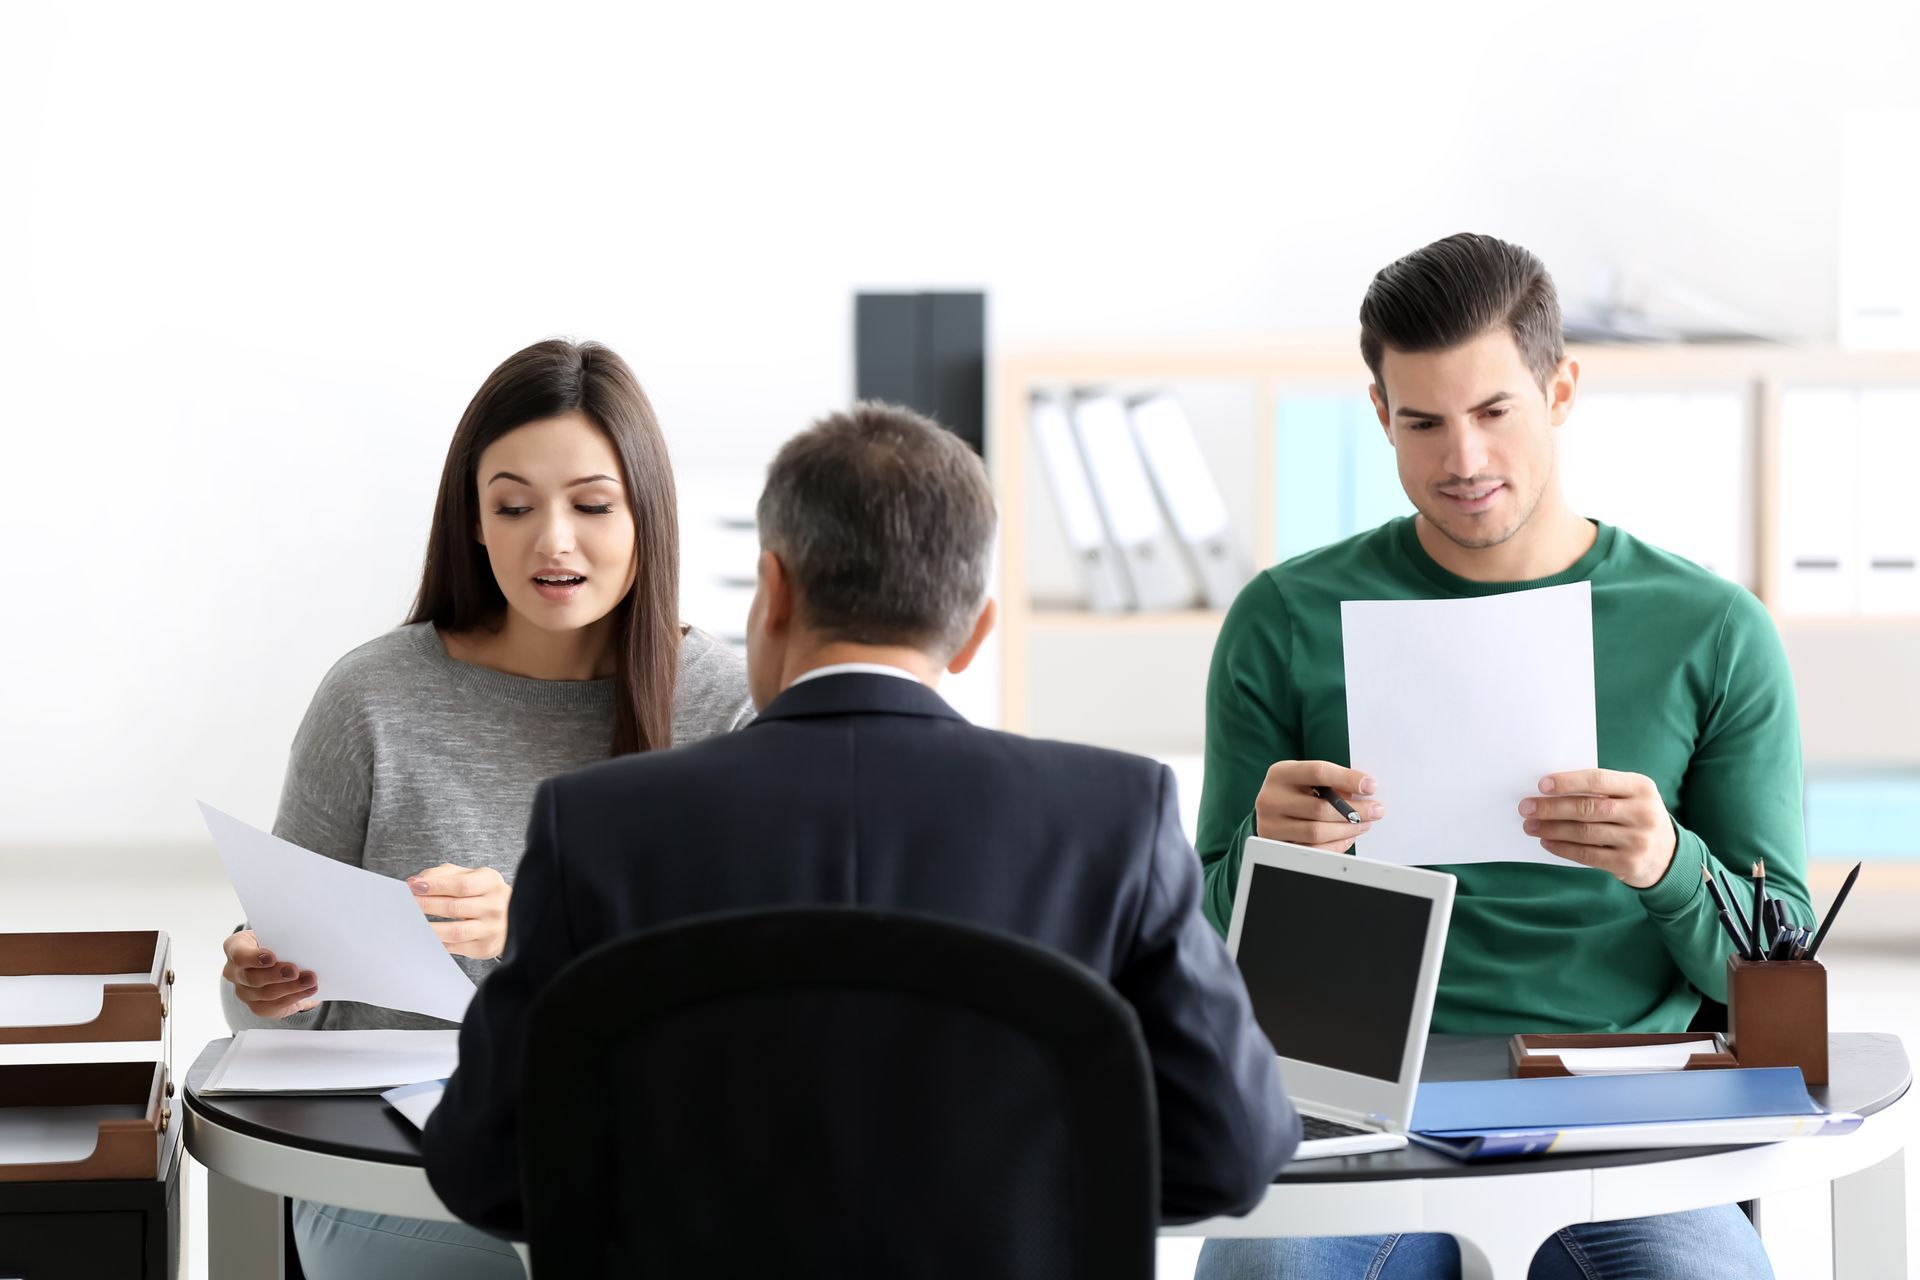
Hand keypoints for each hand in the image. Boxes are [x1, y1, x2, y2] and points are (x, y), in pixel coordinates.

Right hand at [221, 930, 318, 1018]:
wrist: (274, 963)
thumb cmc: (274, 944)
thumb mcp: (274, 935)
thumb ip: (282, 938)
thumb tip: (303, 941)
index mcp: (235, 947)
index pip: (239, 954)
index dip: (254, 957)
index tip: (272, 957)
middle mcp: (234, 971)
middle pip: (252, 977)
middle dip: (276, 975)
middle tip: (295, 971)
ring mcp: (243, 991)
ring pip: (265, 993)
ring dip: (290, 987)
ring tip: (310, 980)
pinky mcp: (257, 1006)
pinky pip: (275, 1004)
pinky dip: (294, 997)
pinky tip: (309, 990)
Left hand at [408, 864, 510, 958]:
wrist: (511, 918)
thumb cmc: (482, 894)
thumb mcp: (470, 876)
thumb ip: (443, 874)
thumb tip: (415, 882)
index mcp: (491, 883)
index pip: (461, 885)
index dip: (435, 886)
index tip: (413, 887)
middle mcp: (495, 906)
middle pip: (455, 907)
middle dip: (426, 905)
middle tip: (406, 903)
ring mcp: (491, 929)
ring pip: (454, 931)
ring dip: (428, 927)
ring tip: (411, 921)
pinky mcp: (484, 948)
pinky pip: (454, 947)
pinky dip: (436, 941)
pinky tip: (423, 935)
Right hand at [1253, 760, 1382, 852]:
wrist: (1268, 811)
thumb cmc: (1293, 792)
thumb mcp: (1305, 779)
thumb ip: (1330, 783)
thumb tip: (1364, 793)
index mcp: (1280, 773)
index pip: (1317, 772)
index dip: (1347, 779)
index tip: (1370, 786)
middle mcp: (1270, 798)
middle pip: (1319, 808)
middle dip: (1355, 812)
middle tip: (1375, 811)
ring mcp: (1270, 824)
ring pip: (1317, 832)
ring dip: (1347, 830)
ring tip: (1363, 824)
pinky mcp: (1277, 845)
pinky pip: (1312, 849)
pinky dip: (1335, 845)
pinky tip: (1347, 837)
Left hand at [1520, 769, 1676, 887]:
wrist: (1668, 855)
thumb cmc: (1636, 816)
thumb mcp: (1631, 795)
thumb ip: (1601, 789)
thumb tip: (1550, 790)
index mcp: (1641, 787)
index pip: (1599, 780)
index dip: (1568, 782)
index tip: (1542, 785)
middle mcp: (1643, 813)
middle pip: (1588, 808)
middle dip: (1552, 808)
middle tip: (1526, 807)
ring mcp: (1637, 840)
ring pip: (1584, 833)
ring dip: (1552, 829)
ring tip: (1531, 825)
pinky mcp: (1628, 863)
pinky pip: (1587, 855)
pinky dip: (1563, 848)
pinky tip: (1547, 841)